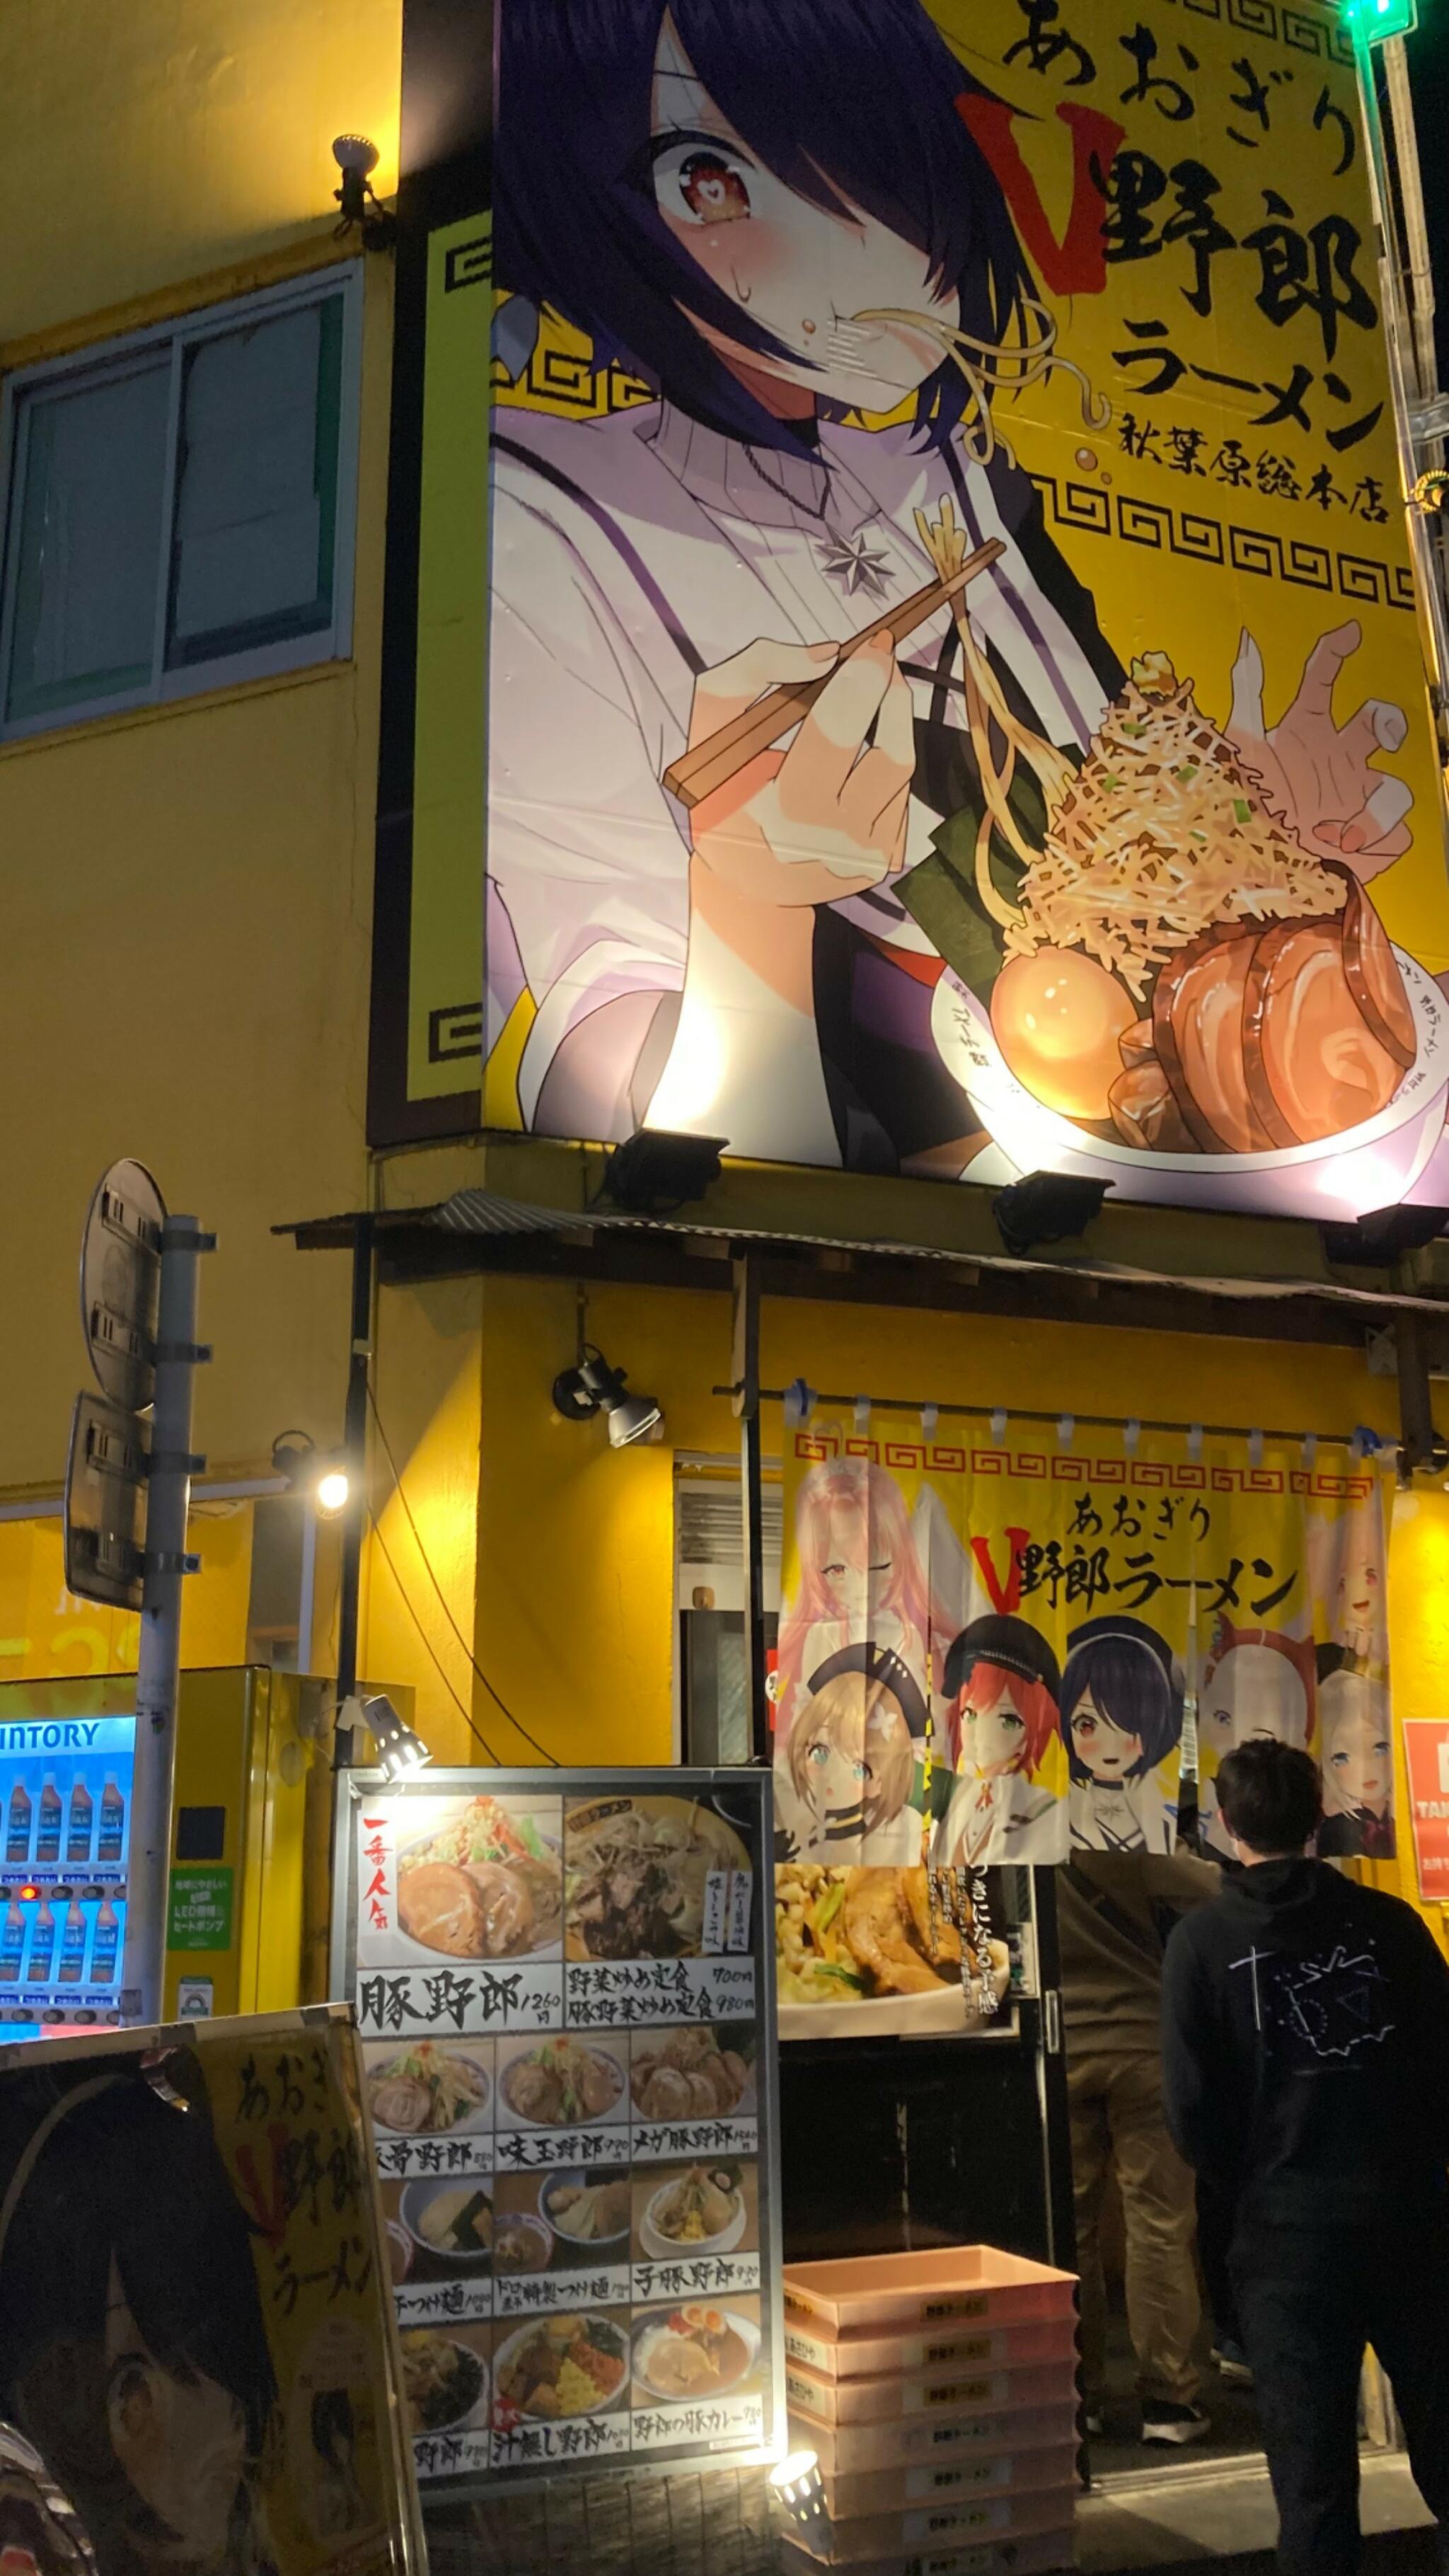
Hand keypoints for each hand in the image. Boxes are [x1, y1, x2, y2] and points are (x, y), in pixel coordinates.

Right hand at [685, 632, 913, 908]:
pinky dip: (884, 763)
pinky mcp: (884, 861)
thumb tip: (826, 655)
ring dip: (891, 723)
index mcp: (783, 815)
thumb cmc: (725, 794)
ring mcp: (864, 858)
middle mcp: (831, 845)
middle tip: (882, 655)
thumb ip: (753, 673)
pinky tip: (858, 758)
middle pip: (889, 758)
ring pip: (900, 771)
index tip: (873, 646)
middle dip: (889, 694)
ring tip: (874, 694)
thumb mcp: (714, 728)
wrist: (745, 881)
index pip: (834, 739)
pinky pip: (899, 793)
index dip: (860, 685)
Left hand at [1227, 620, 1411, 879]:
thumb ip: (1246, 694)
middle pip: (1379, 720)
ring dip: (1373, 809)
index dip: (1337, 650)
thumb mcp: (1239, 750)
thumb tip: (1248, 641)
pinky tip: (1340, 848)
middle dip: (1387, 720)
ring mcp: (1358, 797)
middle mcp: (1336, 759)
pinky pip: (1399, 832)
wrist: (1254, 876)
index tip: (1350, 632)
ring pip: (1395, 786)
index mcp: (1303, 733)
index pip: (1323, 679)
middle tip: (1383, 734)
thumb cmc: (1244, 813)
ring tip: (1329, 831)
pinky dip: (1375, 839)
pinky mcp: (1375, 838)